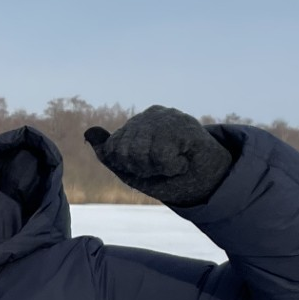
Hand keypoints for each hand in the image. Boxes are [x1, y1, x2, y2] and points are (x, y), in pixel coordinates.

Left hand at [84, 105, 233, 206]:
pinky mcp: (185, 124)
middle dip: (142, 169)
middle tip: (162, 167)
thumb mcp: (133, 171)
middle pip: (124, 152)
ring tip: (173, 163)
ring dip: (157, 168)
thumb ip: (109, 154)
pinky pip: (162, 154)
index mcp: (135, 126)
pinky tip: (183, 160)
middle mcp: (149, 116)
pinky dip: (172, 167)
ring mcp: (168, 118)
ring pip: (141, 152)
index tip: (147, 169)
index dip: (128, 168)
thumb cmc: (170, 177)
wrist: (210, 183)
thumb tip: (89, 131)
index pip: (113, 150)